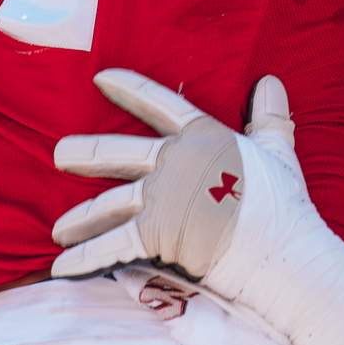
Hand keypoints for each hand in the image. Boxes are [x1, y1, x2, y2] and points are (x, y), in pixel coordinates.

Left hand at [51, 71, 343, 344]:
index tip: (102, 78)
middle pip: (118, 152)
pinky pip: (111, 246)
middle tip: (58, 154)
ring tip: (59, 228)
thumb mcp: (279, 153)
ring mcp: (161, 198)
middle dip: (84, 153)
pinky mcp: (154, 235)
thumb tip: (269, 81)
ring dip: (79, 217)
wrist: (283, 252)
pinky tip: (60, 266)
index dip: (130, 88)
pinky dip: (85, 258)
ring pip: (108, 203)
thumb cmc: (285, 205)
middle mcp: (174, 162)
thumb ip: (269, 118)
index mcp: (203, 137)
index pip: (159, 104)